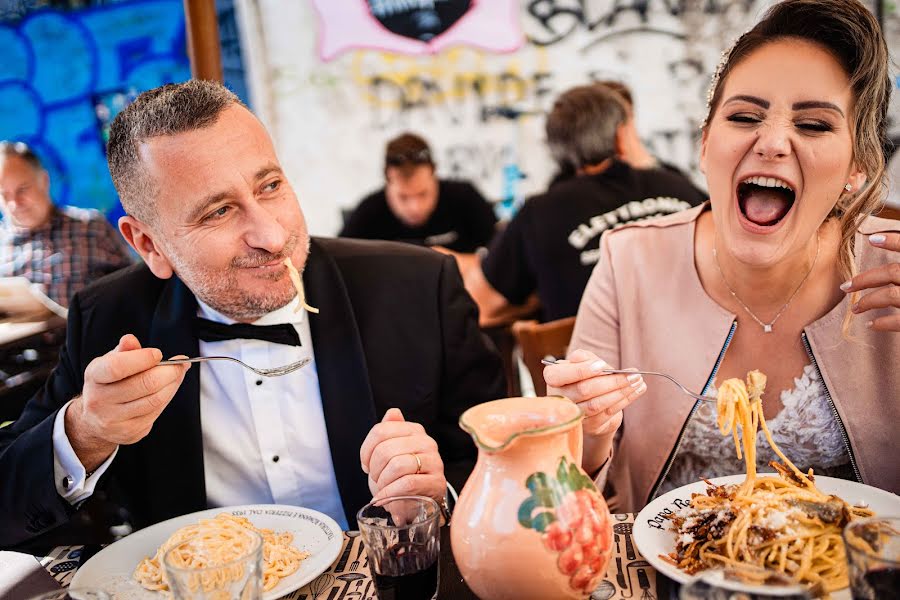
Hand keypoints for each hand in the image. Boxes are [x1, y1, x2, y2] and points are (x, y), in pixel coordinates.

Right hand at [65, 334, 190, 470]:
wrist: (95, 419)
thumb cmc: (109, 383)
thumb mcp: (110, 362)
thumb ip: (124, 351)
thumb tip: (130, 339)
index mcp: (94, 376)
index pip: (116, 367)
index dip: (142, 359)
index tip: (158, 354)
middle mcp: (99, 400)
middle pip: (144, 384)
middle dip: (169, 371)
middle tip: (180, 363)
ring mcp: (113, 420)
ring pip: (155, 400)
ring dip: (173, 384)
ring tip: (178, 373)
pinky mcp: (129, 432)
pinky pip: (156, 412)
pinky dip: (168, 397)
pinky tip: (169, 389)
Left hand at [360, 408, 445, 501]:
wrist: (418, 502)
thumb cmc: (401, 476)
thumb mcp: (391, 452)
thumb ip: (390, 430)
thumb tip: (393, 412)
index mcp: (414, 430)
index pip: (381, 431)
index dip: (366, 450)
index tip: (366, 465)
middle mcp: (427, 442)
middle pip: (386, 449)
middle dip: (374, 469)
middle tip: (375, 479)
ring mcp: (434, 462)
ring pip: (397, 466)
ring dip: (382, 482)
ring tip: (381, 490)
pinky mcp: (437, 482)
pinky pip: (408, 484)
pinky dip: (390, 493)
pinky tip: (384, 499)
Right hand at [544, 349, 646, 472]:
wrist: (594, 401)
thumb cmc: (587, 377)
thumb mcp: (585, 362)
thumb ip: (584, 358)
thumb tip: (583, 359)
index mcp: (553, 378)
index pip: (560, 375)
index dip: (581, 371)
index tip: (602, 366)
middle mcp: (559, 399)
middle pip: (584, 390)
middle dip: (611, 381)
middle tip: (633, 374)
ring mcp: (574, 415)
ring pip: (597, 404)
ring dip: (621, 392)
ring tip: (637, 381)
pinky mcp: (589, 426)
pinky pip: (608, 413)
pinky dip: (625, 401)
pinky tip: (636, 391)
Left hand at [843, 233, 899, 331]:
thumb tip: (886, 248)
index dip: (894, 241)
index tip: (873, 238)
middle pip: (892, 272)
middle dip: (865, 279)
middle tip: (846, 286)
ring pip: (890, 295)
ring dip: (868, 301)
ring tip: (856, 308)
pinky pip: (899, 321)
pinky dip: (883, 323)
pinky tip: (873, 325)